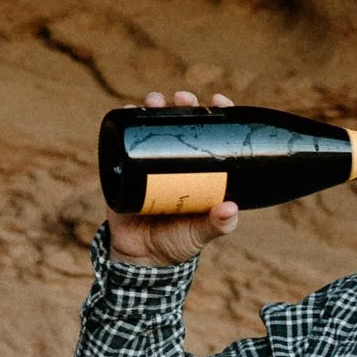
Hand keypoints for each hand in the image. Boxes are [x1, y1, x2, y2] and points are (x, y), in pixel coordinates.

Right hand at [105, 90, 240, 265]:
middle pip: (180, 124)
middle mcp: (176, 163)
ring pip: (153, 127)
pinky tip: (128, 110)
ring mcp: (150, 163)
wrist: (140, 258)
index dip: (214, 116)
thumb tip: (231, 209)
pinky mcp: (126, 168)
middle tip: (183, 99)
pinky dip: (125, 124)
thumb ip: (216, 225)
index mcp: (199, 172)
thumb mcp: (199, 234)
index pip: (210, 136)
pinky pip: (125, 142)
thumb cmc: (176, 243)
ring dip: (154, 108)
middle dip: (183, 104)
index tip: (218, 101)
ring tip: (154, 100)